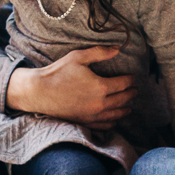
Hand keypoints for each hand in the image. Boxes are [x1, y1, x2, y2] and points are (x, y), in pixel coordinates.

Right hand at [6, 46, 136, 128]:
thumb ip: (99, 53)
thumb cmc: (58, 72)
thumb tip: (118, 49)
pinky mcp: (84, 122)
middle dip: (131, 94)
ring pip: (115, 114)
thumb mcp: (78, 57)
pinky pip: (103, 125)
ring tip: (129, 107)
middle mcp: (100, 103)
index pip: (123, 84)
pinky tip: (114, 121)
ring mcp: (92, 115)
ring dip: (124, 110)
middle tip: (135, 91)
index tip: (133, 78)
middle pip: (122, 99)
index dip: (130, 80)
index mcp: (101, 86)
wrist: (39, 92)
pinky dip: (112, 123)